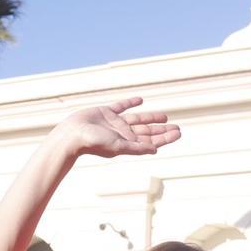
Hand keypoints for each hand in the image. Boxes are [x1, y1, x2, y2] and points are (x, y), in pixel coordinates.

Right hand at [51, 98, 180, 160]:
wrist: (72, 134)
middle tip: (177, 128)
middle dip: (162, 131)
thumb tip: (155, 150)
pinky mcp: (105, 112)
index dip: (165, 138)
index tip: (178, 133)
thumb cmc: (93, 143)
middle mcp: (122, 134)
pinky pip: (121, 107)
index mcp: (127, 144)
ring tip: (165, 117)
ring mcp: (114, 123)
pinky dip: (130, 103)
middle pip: (147, 132)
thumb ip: (136, 148)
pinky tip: (140, 100)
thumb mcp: (117, 146)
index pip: (150, 141)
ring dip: (151, 118)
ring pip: (137, 120)